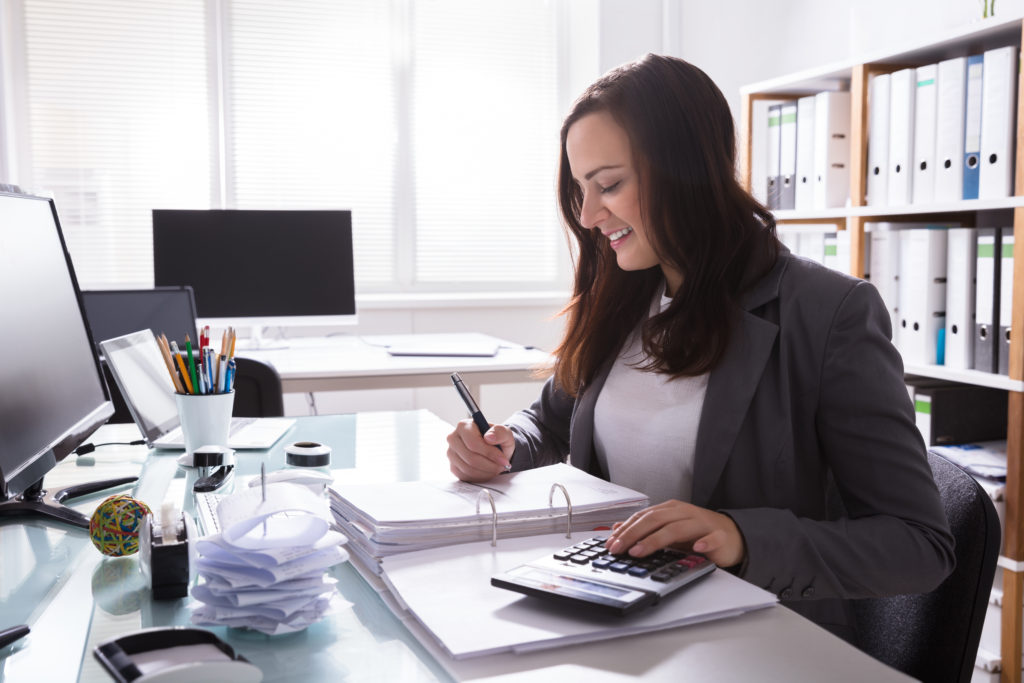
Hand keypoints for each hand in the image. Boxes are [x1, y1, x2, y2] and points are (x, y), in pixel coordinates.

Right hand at [445, 419, 514, 481]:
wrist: (493, 449)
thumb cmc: (497, 439)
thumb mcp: (504, 433)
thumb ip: (500, 432)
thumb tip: (489, 437)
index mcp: (464, 426)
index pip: (473, 443)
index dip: (489, 453)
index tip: (503, 460)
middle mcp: (453, 439)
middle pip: (470, 458)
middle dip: (489, 465)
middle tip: (502, 466)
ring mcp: (451, 454)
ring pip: (468, 469)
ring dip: (486, 472)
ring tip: (497, 468)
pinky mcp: (453, 467)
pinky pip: (466, 476)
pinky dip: (480, 477)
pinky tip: (488, 471)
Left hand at [605, 500, 745, 568]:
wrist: (732, 535)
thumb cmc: (698, 533)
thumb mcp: (668, 530)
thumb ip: (645, 530)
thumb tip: (617, 529)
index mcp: (671, 510)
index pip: (644, 517)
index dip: (626, 529)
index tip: (611, 543)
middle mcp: (684, 513)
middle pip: (656, 520)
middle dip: (634, 534)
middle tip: (619, 549)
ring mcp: (702, 523)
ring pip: (678, 528)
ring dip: (657, 540)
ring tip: (640, 551)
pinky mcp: (720, 536)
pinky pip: (712, 538)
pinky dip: (704, 543)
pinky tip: (696, 548)